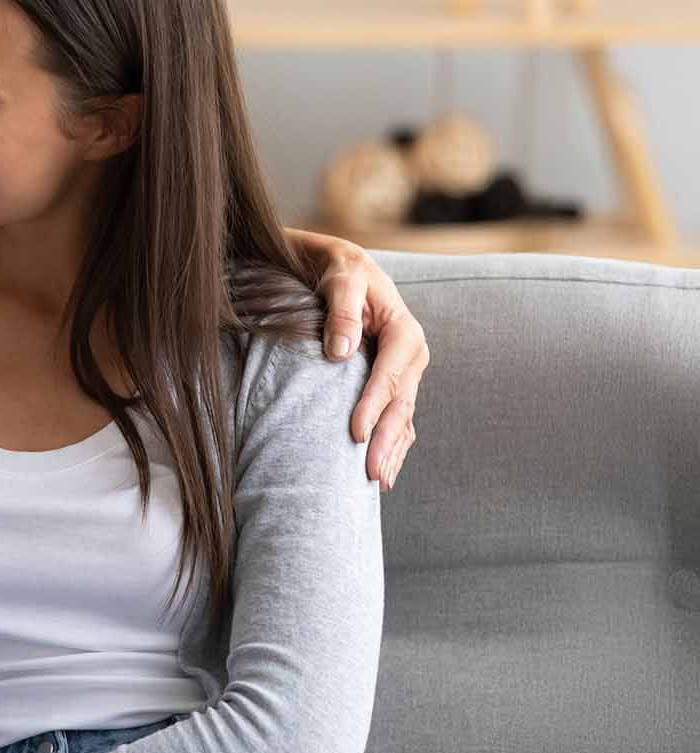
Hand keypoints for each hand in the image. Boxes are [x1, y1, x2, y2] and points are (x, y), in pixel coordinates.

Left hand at [289, 228, 429, 491]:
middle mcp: (412, 356)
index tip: (356, 433)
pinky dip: (394, 446)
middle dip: (386, 441)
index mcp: (404, 331)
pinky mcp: (396, 383)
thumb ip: (341, 312)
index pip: (390, 376)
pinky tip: (386, 472)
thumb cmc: (341, 273)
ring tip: (378, 482)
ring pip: (403, 418)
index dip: (374, 406)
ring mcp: (407, 373)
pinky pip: (399, 420)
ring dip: (393, 452)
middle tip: (371, 474)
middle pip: (400, 405)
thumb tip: (339, 353)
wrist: (345, 270)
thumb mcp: (341, 280)